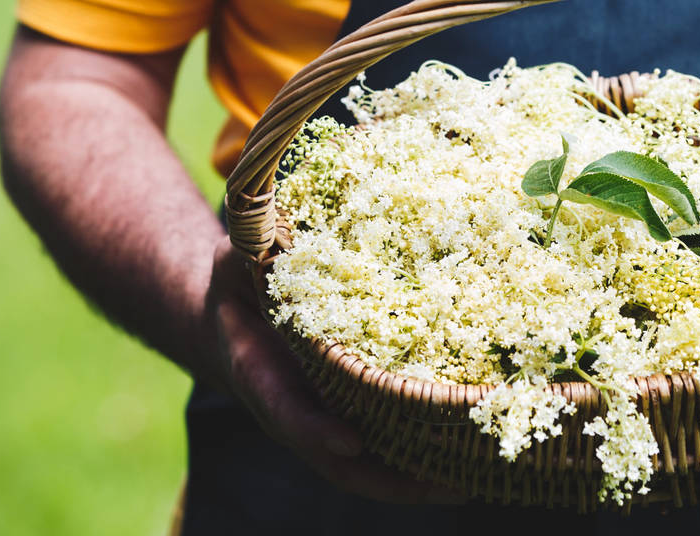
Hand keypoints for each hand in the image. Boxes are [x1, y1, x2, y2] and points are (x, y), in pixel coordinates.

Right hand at [199, 237, 464, 504]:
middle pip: (338, 460)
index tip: (351, 440)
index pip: (286, 410)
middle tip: (447, 482)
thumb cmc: (239, 279)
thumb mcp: (236, 256)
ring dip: (414, 480)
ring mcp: (321, 416)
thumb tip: (273, 218)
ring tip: (469, 480)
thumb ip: (252, 246)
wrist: (231, 314)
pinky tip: (466, 457)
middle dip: (390, 478)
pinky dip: (418, 456)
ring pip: (365, 464)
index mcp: (260, 371)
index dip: (315, 429)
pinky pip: (382, 443)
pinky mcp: (347, 411)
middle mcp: (294, 407)